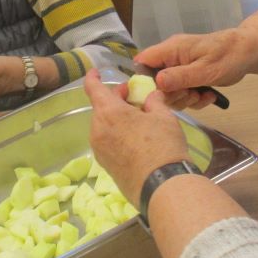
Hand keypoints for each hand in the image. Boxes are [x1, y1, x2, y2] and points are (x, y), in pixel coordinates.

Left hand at [83, 69, 188, 203]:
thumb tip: (151, 96)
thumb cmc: (163, 145)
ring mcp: (99, 149)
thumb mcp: (163, 117)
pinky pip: (107, 142)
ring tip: (138, 120)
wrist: (161, 186)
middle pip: (101, 108)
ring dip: (116, 119)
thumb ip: (154, 102)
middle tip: (134, 99)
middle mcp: (97, 130)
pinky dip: (116, 135)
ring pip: (103, 126)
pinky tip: (135, 139)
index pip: (93, 88)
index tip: (96, 72)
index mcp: (108, 112)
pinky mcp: (105, 165)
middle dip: (115, 100)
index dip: (93, 77)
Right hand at [135, 29, 252, 102]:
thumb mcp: (205, 69)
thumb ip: (180, 76)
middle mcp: (172, 59)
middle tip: (189, 96)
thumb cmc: (228, 56)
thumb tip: (156, 83)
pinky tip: (209, 96)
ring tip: (202, 95)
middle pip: (155, 83)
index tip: (155, 97)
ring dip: (185, 99)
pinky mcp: (190, 79)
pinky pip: (183, 93)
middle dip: (171, 95)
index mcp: (171, 50)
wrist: (249, 53)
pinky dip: (195, 99)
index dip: (142, 81)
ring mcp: (180, 69)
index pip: (143, 62)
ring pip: (170, 92)